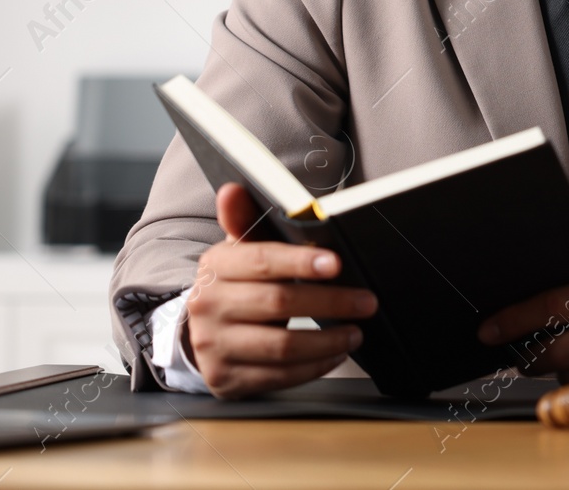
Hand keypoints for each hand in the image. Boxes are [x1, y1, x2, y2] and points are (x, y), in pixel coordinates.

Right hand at [181, 183, 377, 397]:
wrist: (201, 332)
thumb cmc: (237, 284)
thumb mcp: (239, 250)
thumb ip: (244, 221)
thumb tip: (234, 189)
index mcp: (215, 266)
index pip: (261, 261)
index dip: (300, 262)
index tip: (335, 263)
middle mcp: (208, 306)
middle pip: (278, 304)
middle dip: (330, 302)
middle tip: (366, 301)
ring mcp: (214, 346)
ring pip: (281, 347)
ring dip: (327, 340)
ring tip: (356, 331)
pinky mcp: (226, 379)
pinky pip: (278, 377)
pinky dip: (314, 366)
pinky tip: (334, 353)